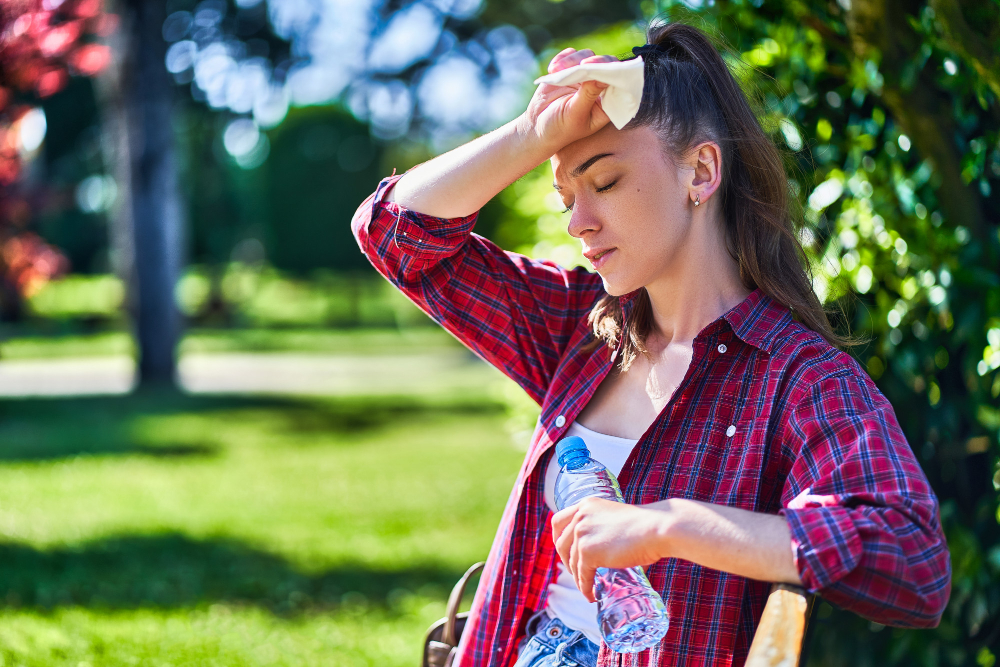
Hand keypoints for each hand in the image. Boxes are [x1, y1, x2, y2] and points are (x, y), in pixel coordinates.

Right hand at [518, 48, 617, 153]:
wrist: (536, 127)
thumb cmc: (559, 128)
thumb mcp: (575, 115)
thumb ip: (588, 95)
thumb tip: (602, 76)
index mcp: (607, 103)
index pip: (618, 81)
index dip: (613, 71)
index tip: (600, 68)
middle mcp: (599, 87)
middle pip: (605, 64)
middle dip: (595, 61)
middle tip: (583, 63)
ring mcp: (584, 77)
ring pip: (587, 55)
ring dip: (573, 60)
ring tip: (557, 70)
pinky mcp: (569, 69)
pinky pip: (571, 55)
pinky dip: (562, 58)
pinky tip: (553, 70)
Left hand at [551, 497, 669, 602]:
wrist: (656, 528)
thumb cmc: (645, 525)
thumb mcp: (615, 519)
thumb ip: (602, 529)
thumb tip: (602, 551)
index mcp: (586, 505)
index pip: (558, 521)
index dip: (558, 539)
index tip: (564, 551)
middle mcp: (580, 516)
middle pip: (561, 544)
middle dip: (567, 562)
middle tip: (578, 573)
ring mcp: (582, 534)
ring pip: (572, 563)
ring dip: (579, 578)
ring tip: (588, 587)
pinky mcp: (588, 552)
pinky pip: (582, 575)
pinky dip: (585, 588)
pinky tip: (592, 595)